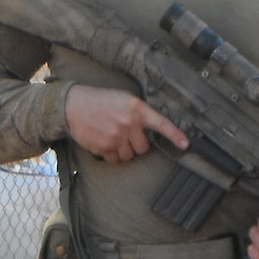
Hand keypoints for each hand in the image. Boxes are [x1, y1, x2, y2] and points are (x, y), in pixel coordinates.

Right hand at [65, 85, 187, 162]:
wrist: (73, 105)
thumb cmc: (100, 101)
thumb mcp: (123, 99)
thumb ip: (138, 113)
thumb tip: (150, 130)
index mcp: (136, 108)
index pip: (161, 124)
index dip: (175, 135)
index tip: (185, 144)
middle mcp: (129, 123)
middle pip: (144, 148)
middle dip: (136, 144)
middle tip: (124, 134)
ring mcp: (116, 136)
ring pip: (129, 156)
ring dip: (123, 150)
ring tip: (111, 136)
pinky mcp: (104, 146)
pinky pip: (115, 159)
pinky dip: (110, 154)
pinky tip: (103, 140)